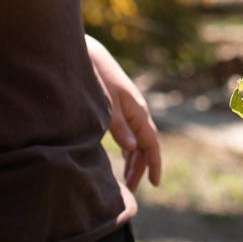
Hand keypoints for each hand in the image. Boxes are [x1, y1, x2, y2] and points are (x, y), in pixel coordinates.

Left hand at [87, 37, 161, 189]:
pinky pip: (130, 131)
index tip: (155, 184)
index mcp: (138, 111)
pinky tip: (122, 154)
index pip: (151, 144)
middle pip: (145, 144)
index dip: (154, 164)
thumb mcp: (106, 104)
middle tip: (132, 188)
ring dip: (134, 158)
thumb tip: (132, 148)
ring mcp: (128, 107)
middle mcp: (137, 110)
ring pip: (137, 138)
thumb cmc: (96, 77)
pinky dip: (128, 146)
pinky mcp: (119, 104)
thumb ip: (118, 127)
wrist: (87, 53)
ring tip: (126, 178)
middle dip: (141, 167)